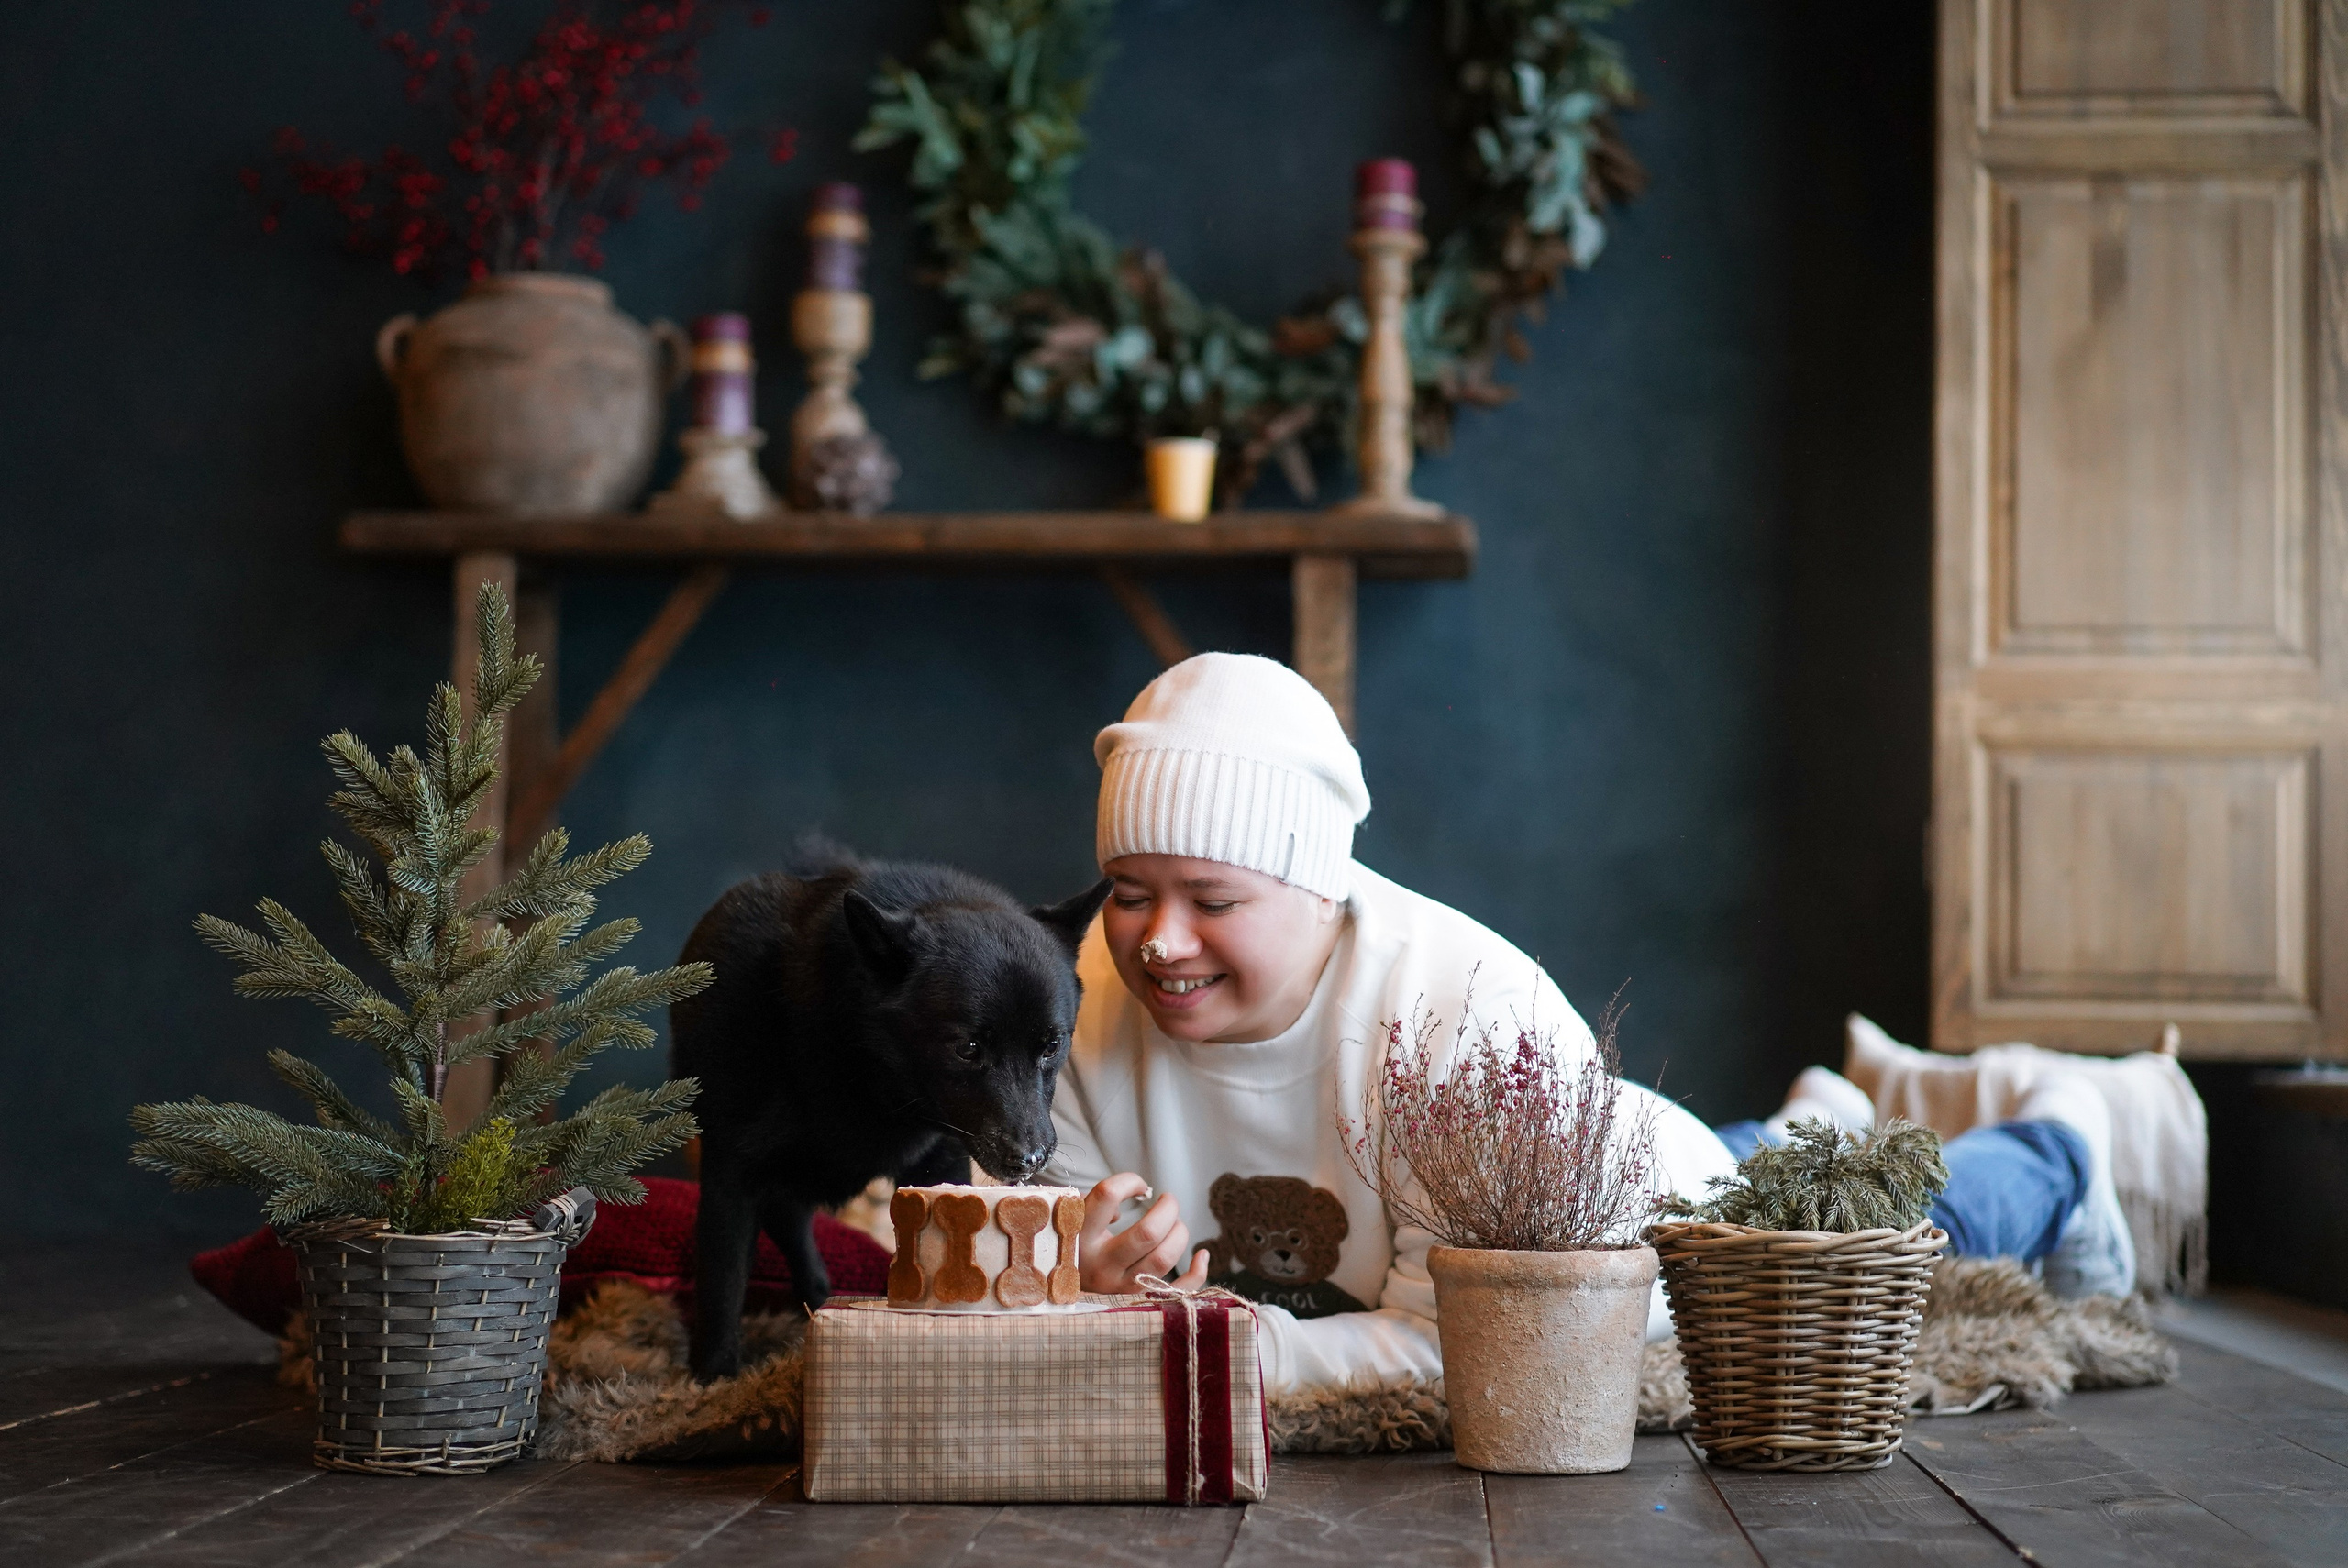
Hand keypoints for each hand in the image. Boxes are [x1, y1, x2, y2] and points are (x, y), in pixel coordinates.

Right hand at [1079, 1173, 1209, 1292]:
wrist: (1057, 1287)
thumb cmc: (1073, 1243)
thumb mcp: (1074, 1219)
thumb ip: (1100, 1203)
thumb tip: (1140, 1194)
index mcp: (1079, 1236)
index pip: (1107, 1196)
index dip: (1130, 1181)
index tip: (1140, 1186)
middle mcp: (1099, 1264)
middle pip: (1147, 1233)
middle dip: (1168, 1210)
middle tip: (1168, 1200)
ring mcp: (1119, 1287)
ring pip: (1163, 1259)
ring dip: (1179, 1234)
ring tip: (1175, 1223)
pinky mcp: (1136, 1300)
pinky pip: (1175, 1291)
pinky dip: (1197, 1274)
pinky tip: (1201, 1255)